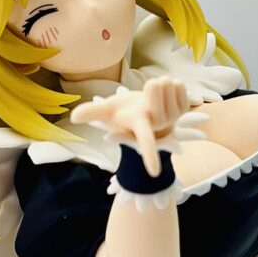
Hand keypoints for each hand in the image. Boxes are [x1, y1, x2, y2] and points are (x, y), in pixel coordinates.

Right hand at [69, 76, 188, 175]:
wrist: (146, 111)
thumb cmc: (124, 113)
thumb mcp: (106, 112)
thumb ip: (91, 113)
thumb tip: (73, 118)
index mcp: (139, 127)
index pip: (145, 142)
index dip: (149, 155)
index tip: (154, 173)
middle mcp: (158, 125)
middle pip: (156, 86)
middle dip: (150, 84)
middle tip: (147, 94)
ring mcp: (174, 118)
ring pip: (168, 83)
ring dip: (161, 84)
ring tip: (155, 96)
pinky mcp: (184, 109)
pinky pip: (179, 85)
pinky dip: (172, 84)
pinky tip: (167, 94)